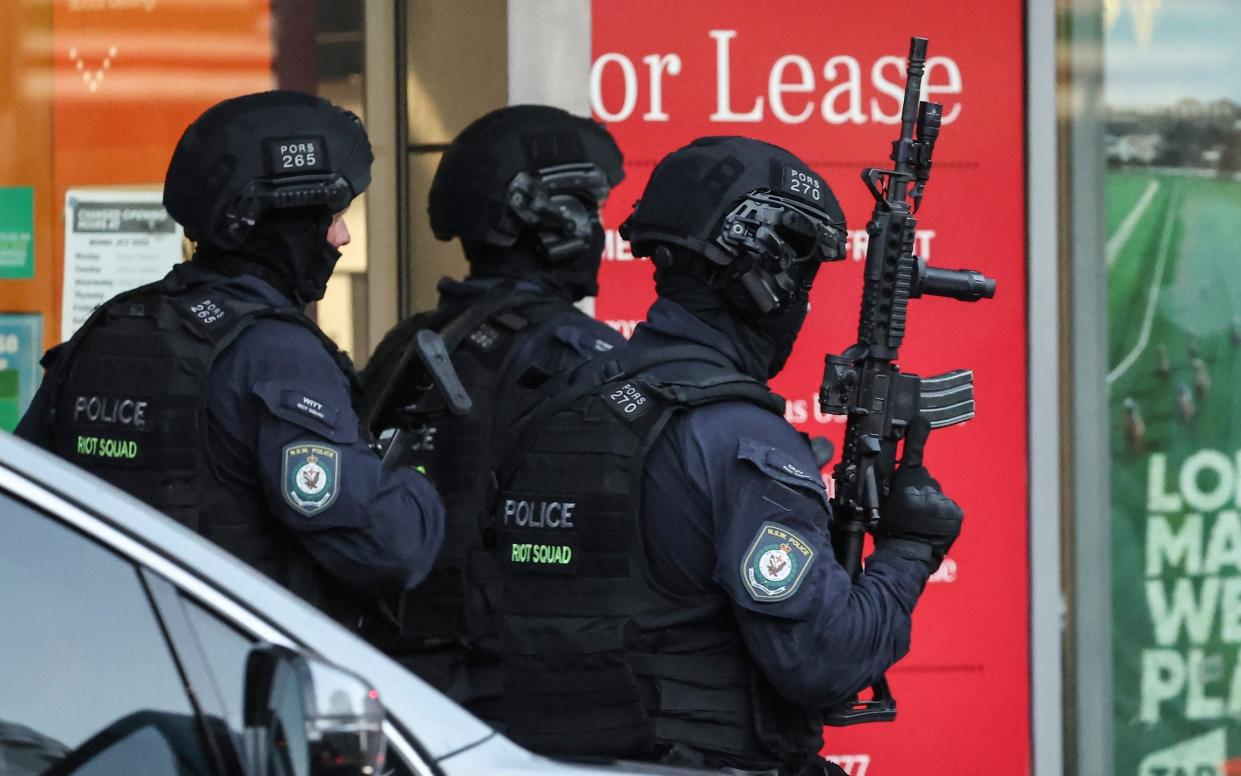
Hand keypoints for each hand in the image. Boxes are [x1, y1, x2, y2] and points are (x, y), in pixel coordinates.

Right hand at [875, 416, 963, 561]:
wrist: (907, 557)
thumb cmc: (888, 531)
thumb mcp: (878, 503)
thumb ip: (886, 482)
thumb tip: (891, 465)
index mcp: (906, 487)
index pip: (911, 456)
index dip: (917, 436)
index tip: (921, 421)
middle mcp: (927, 491)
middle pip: (923, 478)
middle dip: (917, 488)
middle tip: (907, 508)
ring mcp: (944, 503)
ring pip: (935, 493)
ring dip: (929, 502)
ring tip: (918, 519)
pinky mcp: (956, 513)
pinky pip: (947, 506)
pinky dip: (941, 512)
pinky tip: (931, 524)